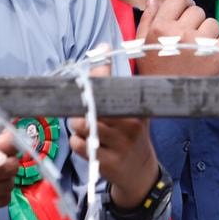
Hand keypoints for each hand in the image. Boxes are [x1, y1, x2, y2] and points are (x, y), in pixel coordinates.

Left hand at [69, 66, 159, 208]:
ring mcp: (119, 146)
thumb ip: (114, 83)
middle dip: (81, 106)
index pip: (115, 86)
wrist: (141, 172)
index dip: (100, 73)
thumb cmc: (131, 134)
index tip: (96, 59)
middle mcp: (130, 126)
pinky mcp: (107, 163)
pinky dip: (77, 142)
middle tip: (83, 110)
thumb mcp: (132, 110)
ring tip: (87, 128)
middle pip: (92, 106)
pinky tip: (89, 144)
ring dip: (77, 125)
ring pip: (82, 125)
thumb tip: (102, 46)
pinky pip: (78, 145)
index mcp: (136, 109)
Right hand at [134, 0, 218, 76]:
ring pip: (213, 23)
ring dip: (208, 33)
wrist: (167, 101)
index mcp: (160, 27)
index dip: (183, 4)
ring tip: (199, 48)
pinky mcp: (216, 58)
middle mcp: (180, 33)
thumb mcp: (142, 45)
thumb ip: (147, 19)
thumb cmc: (153, 72)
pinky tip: (210, 54)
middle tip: (189, 37)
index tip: (185, 13)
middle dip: (194, 21)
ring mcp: (199, 45)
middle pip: (197, 11)